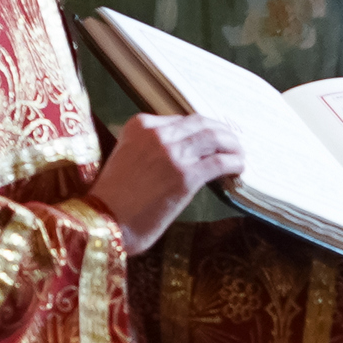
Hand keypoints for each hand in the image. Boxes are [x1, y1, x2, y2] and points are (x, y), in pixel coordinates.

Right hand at [87, 112, 247, 252]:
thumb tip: (181, 153)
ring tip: (239, 154)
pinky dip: (233, 163)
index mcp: (140, 125)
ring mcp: (173, 153)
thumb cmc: (111, 197)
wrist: (102, 221)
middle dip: (221, 132)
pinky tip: (238, 168)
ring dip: (232, 145)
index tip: (212, 136)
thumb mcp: (126, 158)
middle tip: (232, 142)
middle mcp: (157, 133)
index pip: (181, 120)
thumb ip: (149, 148)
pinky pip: (219, 162)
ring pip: (214, 138)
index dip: (201, 129)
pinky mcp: (186, 176)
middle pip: (201, 124)